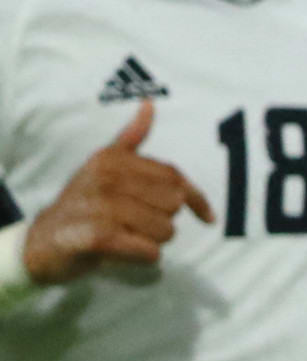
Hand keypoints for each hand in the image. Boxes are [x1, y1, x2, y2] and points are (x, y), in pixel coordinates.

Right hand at [17, 101, 210, 284]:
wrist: (43, 242)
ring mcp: (101, 206)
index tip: (208, 218)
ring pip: (165, 231)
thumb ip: (131, 139)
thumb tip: (149, 103)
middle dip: (163, 222)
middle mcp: (106, 177)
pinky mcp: (99, 237)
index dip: (196, 199)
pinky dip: (143, 257)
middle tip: (134, 225)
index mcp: (112, 159)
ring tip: (125, 236)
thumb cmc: (84, 205)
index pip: (175, 177)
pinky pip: (150, 251)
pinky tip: (121, 251)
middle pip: (173, 205)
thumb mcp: (104, 166)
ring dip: (152, 241)